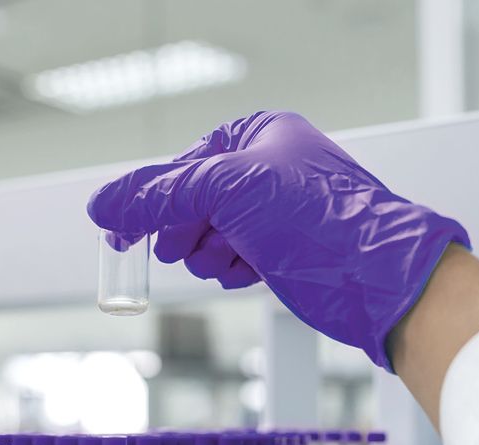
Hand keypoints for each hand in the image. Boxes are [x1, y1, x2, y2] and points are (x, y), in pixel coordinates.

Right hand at [87, 111, 470, 369]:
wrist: (373, 277)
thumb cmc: (321, 219)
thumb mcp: (227, 191)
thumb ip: (160, 196)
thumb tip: (105, 206)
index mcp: (258, 134)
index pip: (181, 164)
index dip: (150, 198)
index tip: (118, 229)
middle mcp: (266, 169)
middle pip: (188, 203)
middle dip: (185, 229)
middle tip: (183, 245)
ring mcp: (272, 212)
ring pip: (205, 236)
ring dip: (208, 254)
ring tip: (232, 256)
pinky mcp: (278, 250)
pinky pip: (228, 259)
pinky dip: (229, 269)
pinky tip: (249, 270)